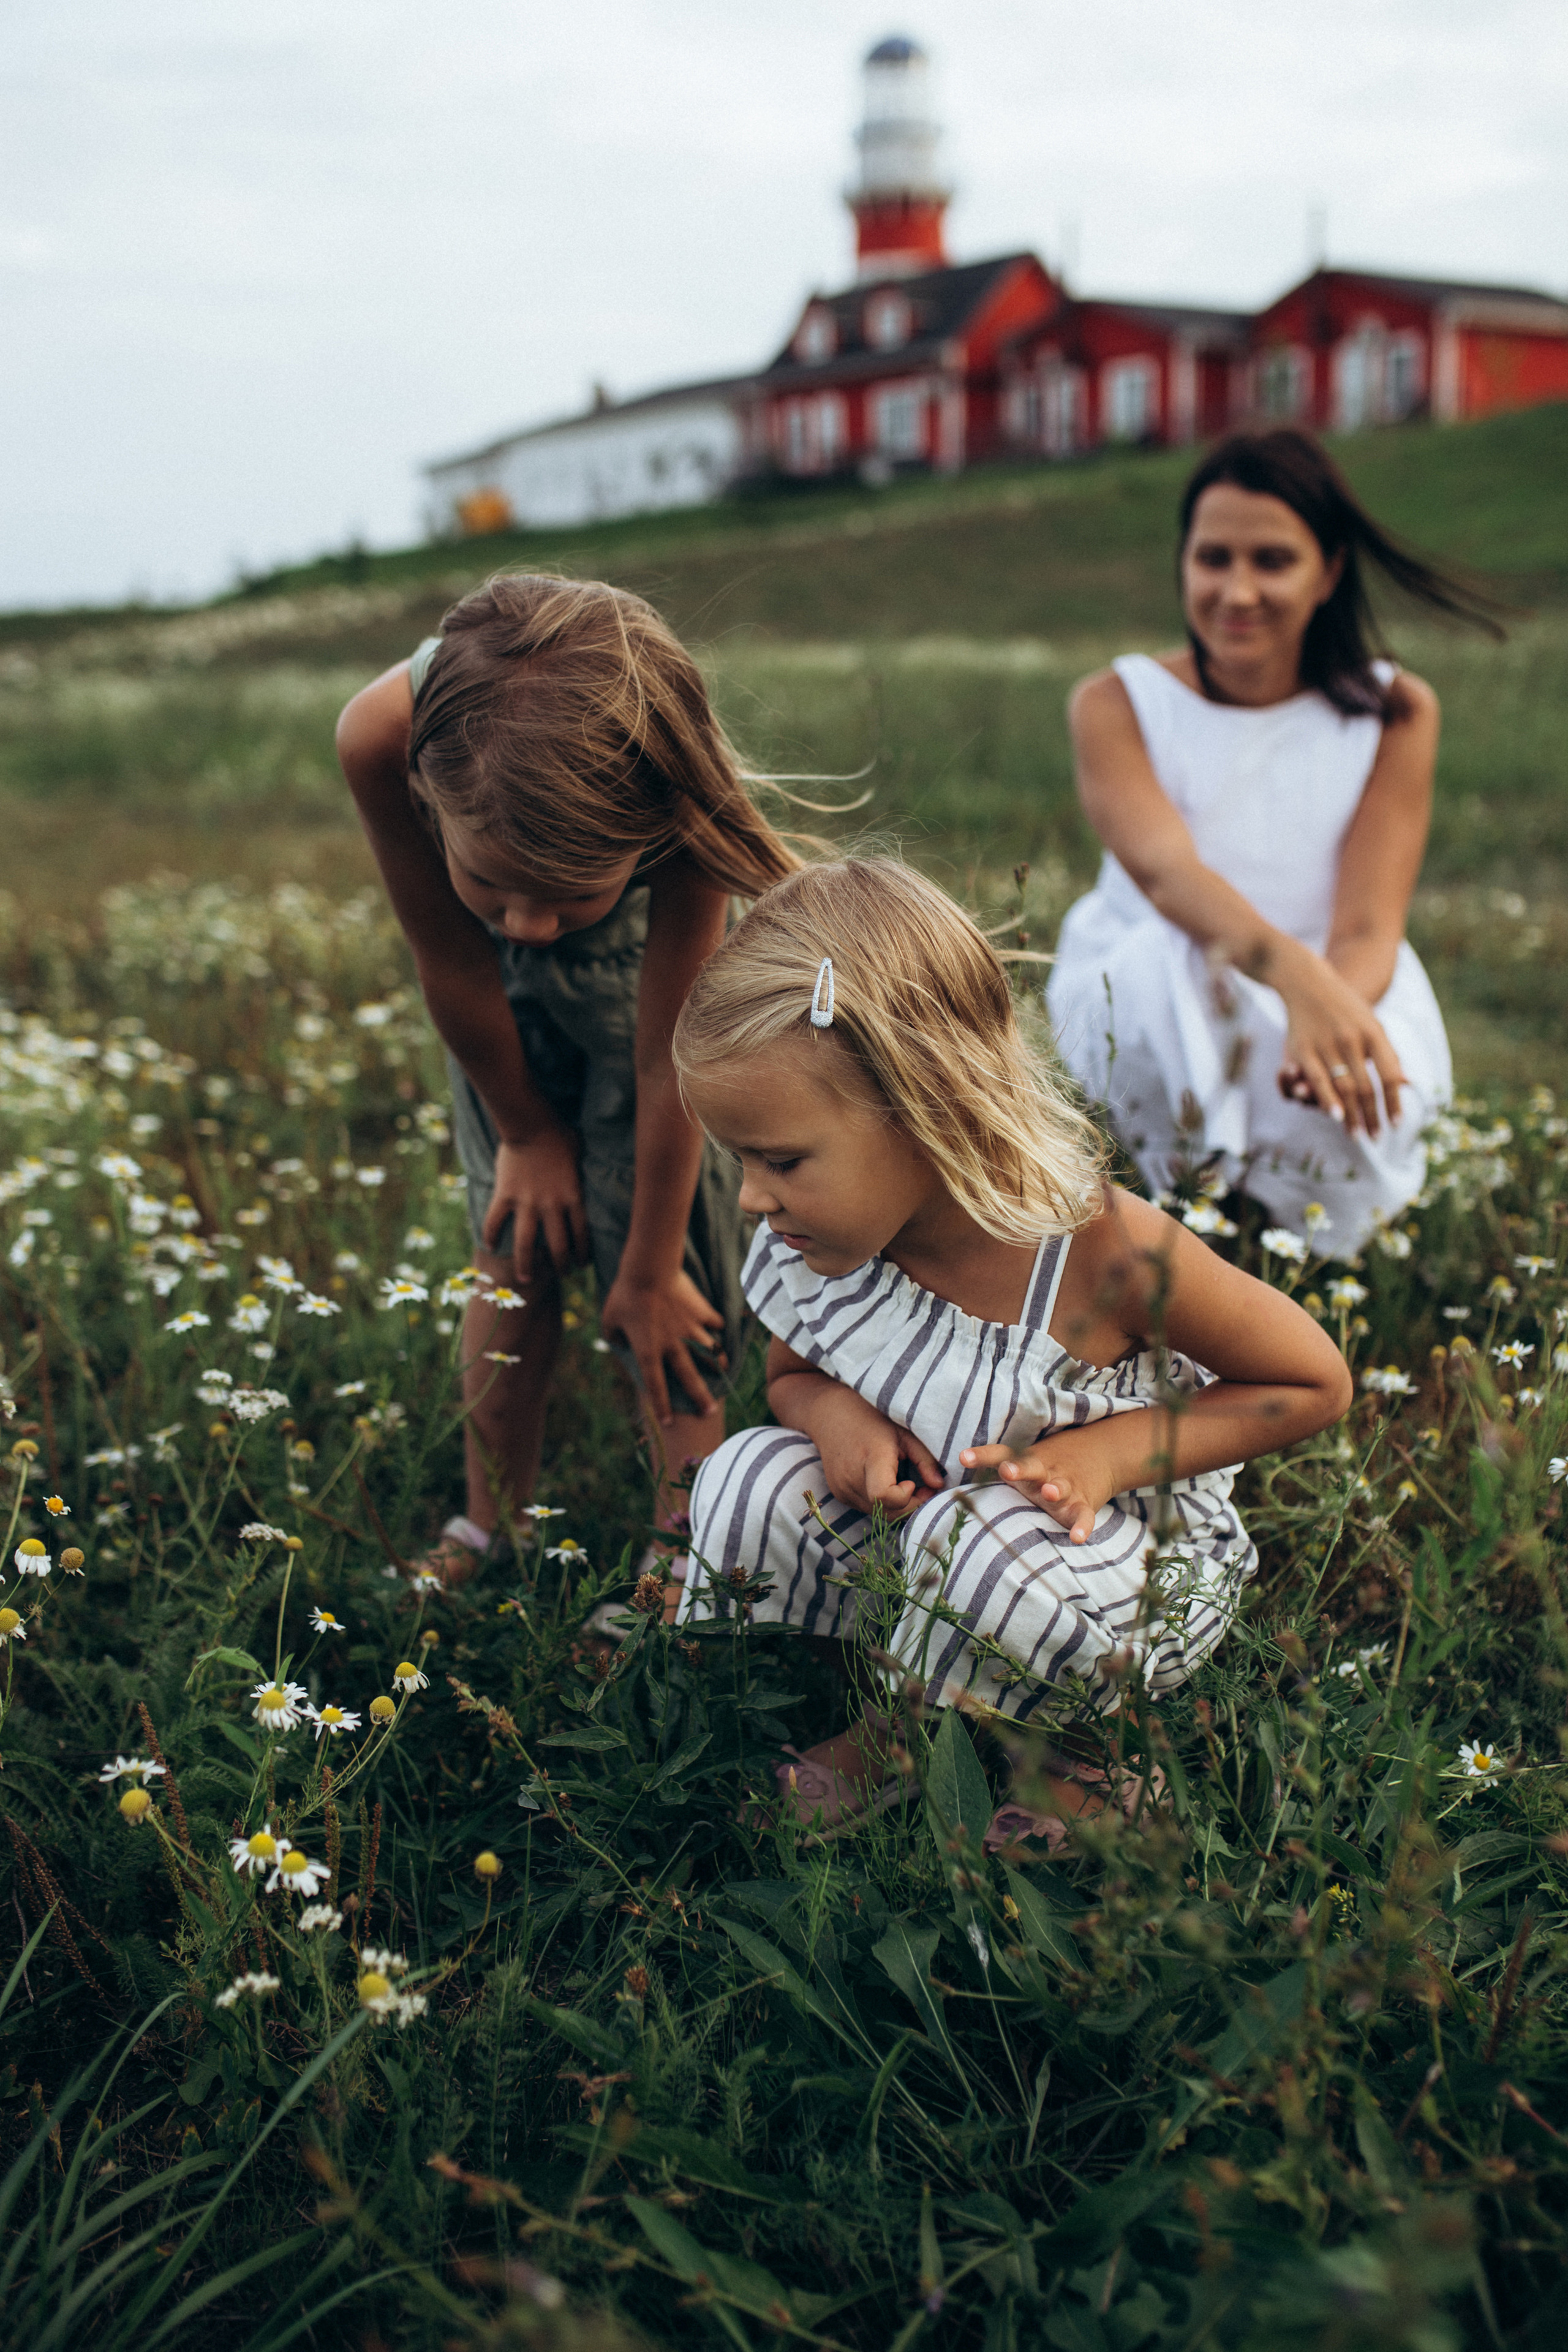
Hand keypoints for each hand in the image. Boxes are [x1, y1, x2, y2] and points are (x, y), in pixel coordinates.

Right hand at [482, 1129, 587, 1283]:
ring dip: (526, 1264)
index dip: (583, 1253)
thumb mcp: (579, 1158)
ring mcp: (527, 1202)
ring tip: (525, 1279)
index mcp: (573, 1196)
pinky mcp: (505, 1195)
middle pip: (558, 1246)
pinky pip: (495, 1220)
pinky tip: (490, 1246)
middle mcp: (552, 1205)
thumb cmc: (560, 1135)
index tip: (582, 1265)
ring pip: (526, 1243)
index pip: (582, 1234)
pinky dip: (490, 1234)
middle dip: (561, 1265)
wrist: (531, 1124)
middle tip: (561, 1275)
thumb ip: (580, 1176)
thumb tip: (590, 1178)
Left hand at [600, 1266, 725, 1424]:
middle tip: (709, 1412)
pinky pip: (714, 1323)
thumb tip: (617, 1342)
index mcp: (649, 1351)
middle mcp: (673, 1345)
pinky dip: (717, 1329)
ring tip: (723, 1371)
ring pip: (710, 1352)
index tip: (668, 1422)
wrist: (649, 1269)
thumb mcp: (609, 1319)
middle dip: (700, 1397)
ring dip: (717, 1364)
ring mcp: (691, 1328)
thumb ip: (613, 1337)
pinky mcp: (701, 1311)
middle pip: (690, 1377)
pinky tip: (719, 1331)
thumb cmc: (624, 1295)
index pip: (655, 1386)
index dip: (661, 1406)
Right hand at [804, 1385, 944, 1517]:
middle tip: (921, 1488)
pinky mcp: (839, 1495)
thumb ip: (924, 1459)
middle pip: (885, 1512)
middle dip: (909, 1506)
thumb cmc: (873, 1420)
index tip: (913, 1482)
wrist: (831, 1415)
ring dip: (896, 1506)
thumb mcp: (904, 1433)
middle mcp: (852, 1478)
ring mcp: (842, 1489)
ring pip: (878, 1514)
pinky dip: (882, 1504)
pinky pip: (867, 1509)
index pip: (884, 1496)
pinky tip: (885, 1483)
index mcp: (870, 1459)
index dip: (905, 1497)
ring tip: (904, 1484)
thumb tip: (939, 1485)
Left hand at [960, 1426, 1131, 1543]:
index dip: (982, 1455)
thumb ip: (995, 1473)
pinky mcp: (1084, 1502)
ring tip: (1050, 1492)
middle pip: (1030, 1466)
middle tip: (1007, 1471)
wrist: (1098, 1453)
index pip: (1001, 1454)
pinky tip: (1077, 1538)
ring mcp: (1065, 1486)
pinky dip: (1082, 1526)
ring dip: (1055, 1489)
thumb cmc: (1045, 1467)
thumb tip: (948, 1494)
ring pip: (1060, 1486)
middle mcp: (1043, 1472)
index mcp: (1025, 1462)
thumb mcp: (1023, 1463)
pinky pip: (1084, 1515)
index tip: (963, 1457)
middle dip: (1019, 1468)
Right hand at [1274, 945, 1405, 1136]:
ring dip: (1352, 1116)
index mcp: (1374, 1033)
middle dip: (1373, 1116)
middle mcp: (1353, 1039)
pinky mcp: (1304, 1048)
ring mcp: (1328, 1044)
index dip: (1394, 1101)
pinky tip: (1335, 1115)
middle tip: (1376, 1138)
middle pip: (1367, 1087)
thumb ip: (1387, 1054)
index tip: (1396, 1124)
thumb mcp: (1371, 1024)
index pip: (1389, 1075)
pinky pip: (1318, 1079)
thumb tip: (1406, 1083)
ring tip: (1358, 1136)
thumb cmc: (1344, 1006)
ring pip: (1344, 1087)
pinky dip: (1328, 1099)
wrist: (1306, 980)